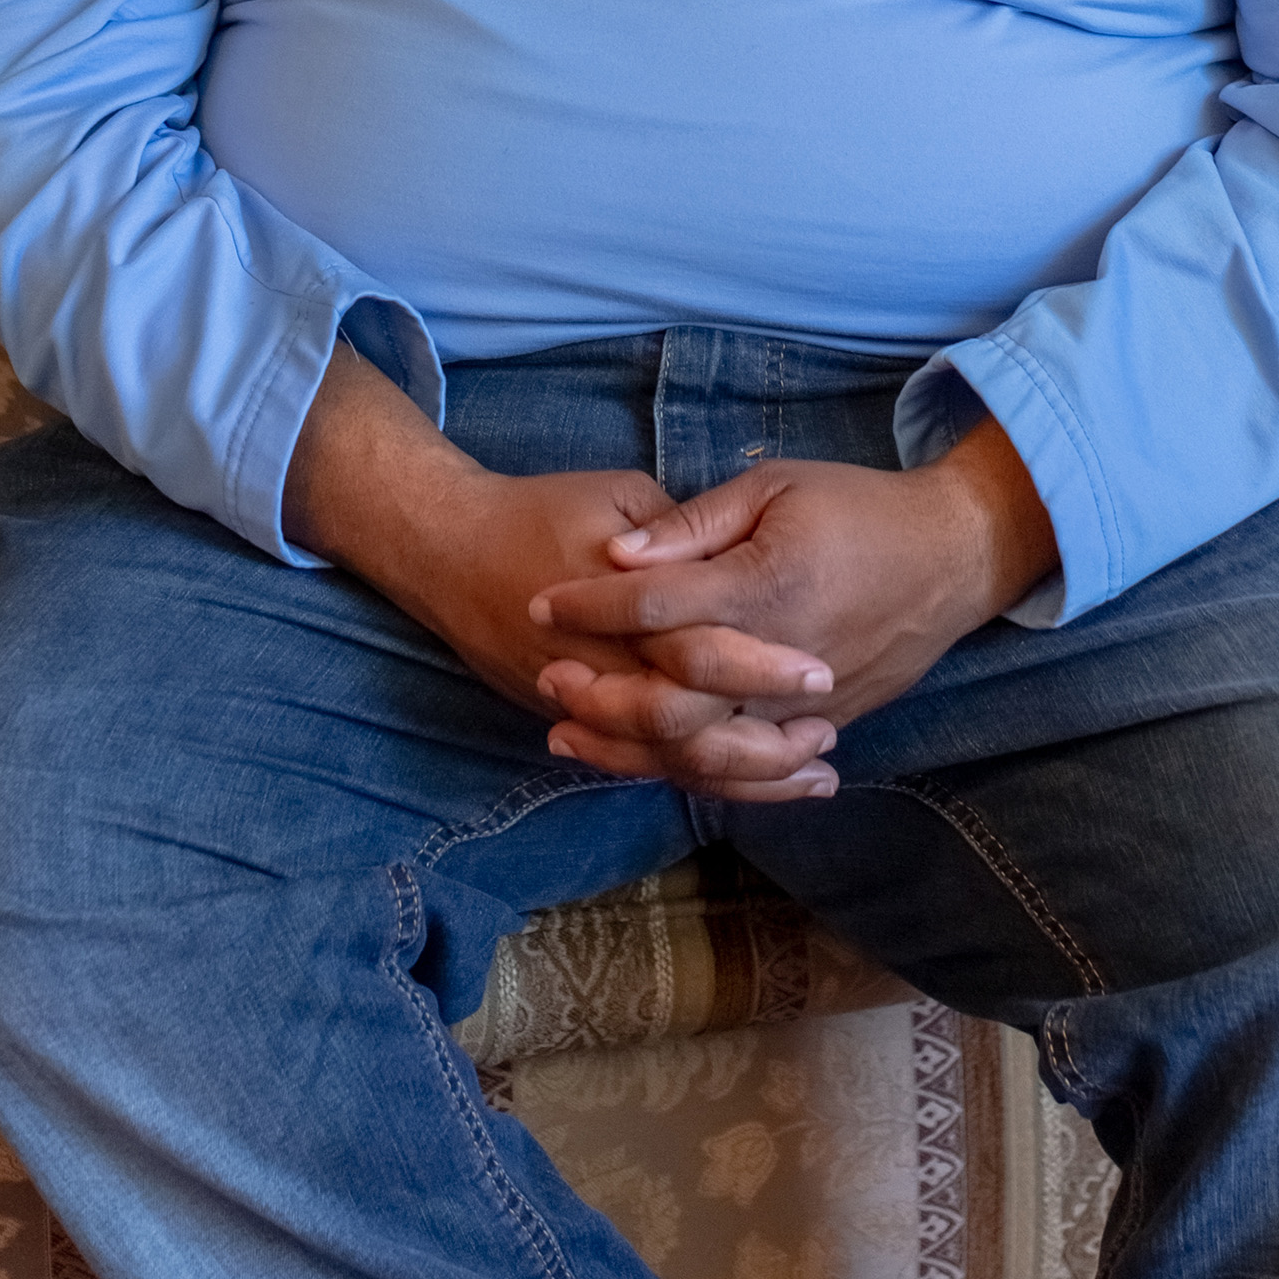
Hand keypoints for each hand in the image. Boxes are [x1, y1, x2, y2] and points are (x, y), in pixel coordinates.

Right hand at [284, 344, 845, 799]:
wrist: (449, 551)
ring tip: (812, 775)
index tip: (823, 672)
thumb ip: (684, 536)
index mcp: (626, 607)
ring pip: (672, 759)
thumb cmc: (541, 510)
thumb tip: (742, 565)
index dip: (764, 667)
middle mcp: (609, 666)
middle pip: (694, 723)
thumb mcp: (620, 496)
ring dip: (744, 774)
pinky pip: (643, 763)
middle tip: (829, 737)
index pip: (704, 648)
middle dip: (766, 741)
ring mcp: (590, 703)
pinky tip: (751, 782)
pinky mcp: (575, 722)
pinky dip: (698, 776)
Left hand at [528, 419, 1056, 776]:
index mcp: (765, 585)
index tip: (542, 598)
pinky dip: (682, 767)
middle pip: (670, 701)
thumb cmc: (857, 507)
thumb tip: (619, 552)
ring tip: (566, 732)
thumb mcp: (775, 488)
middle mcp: (781, 659)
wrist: (951, 557)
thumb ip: (695, 524)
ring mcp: (802, 705)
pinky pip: (742, 763)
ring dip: (626, 746)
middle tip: (545, 676)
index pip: (657, 606)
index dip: (591, 604)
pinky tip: (636, 759)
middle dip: (598, 693)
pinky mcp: (820, 725)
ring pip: (700, 749)